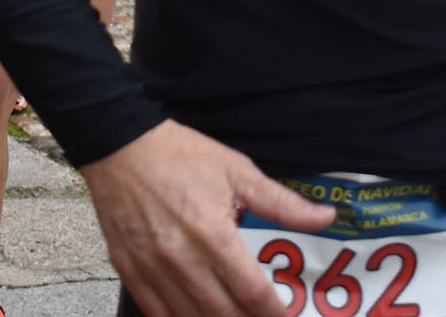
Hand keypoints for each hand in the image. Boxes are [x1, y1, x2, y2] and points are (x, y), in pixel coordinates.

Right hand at [81, 122, 336, 316]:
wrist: (119, 145)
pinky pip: (156, 314)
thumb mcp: (236, 170)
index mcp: (213, 234)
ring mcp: (152, 269)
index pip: (252, 293)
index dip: (274, 314)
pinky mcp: (129, 271)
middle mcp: (182, 260)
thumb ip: (281, 202)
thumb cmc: (179, 155)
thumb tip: (326, 216)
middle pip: (223, 314)